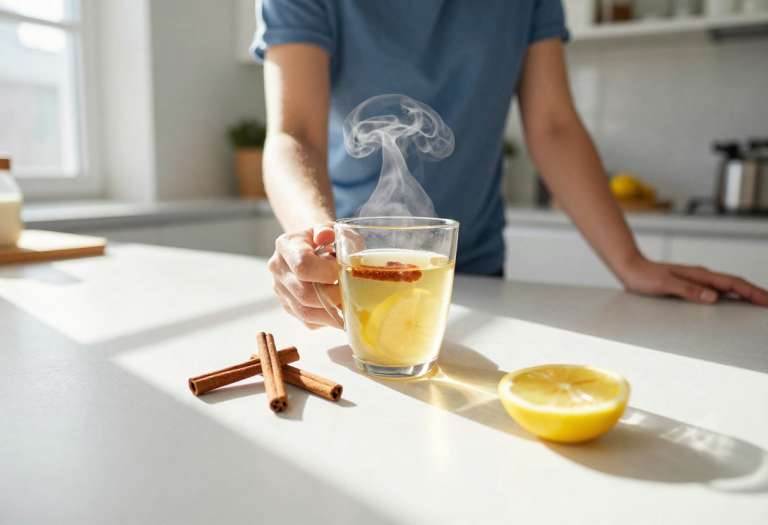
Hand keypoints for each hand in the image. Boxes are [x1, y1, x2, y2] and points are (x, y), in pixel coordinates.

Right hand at [268, 223, 340, 328]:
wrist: (312, 247)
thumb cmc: (326, 238)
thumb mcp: (329, 228)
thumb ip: (329, 230)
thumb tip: (325, 235)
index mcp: (286, 246)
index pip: (303, 266)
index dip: (327, 273)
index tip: (342, 270)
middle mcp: (277, 268)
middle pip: (304, 294)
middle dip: (333, 296)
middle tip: (350, 292)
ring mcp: (280, 289)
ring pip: (305, 312)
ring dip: (332, 313)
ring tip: (348, 306)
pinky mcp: (287, 305)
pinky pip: (307, 321)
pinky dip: (327, 319)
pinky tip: (339, 310)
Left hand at [617, 257, 767, 306]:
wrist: (629, 267)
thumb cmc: (643, 276)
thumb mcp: (664, 284)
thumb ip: (687, 290)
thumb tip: (712, 297)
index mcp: (698, 275)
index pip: (732, 283)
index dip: (752, 292)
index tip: (767, 300)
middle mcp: (700, 276)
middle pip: (735, 284)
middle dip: (755, 294)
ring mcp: (696, 280)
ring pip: (727, 287)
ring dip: (745, 294)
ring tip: (758, 304)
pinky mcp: (690, 284)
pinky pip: (716, 290)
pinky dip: (730, 295)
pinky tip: (731, 303)